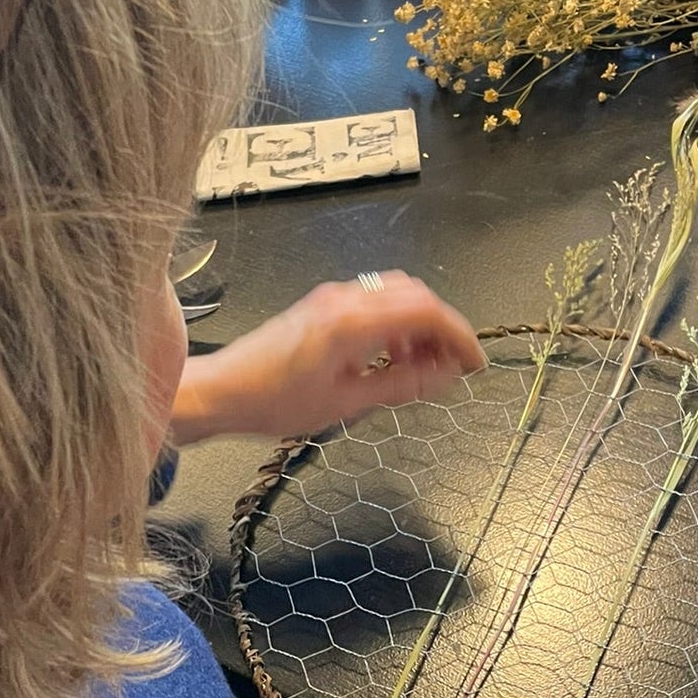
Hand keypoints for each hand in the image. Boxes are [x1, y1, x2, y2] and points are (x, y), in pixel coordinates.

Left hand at [169, 273, 484, 444]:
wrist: (223, 391)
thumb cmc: (275, 401)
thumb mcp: (346, 403)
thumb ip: (400, 385)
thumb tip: (442, 375)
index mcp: (353, 321)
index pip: (426, 311)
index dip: (459, 335)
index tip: (474, 362)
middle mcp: (345, 298)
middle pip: (416, 294)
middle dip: (442, 328)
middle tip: (452, 366)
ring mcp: (332, 297)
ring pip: (396, 294)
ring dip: (418, 325)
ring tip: (423, 367)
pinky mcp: (323, 304)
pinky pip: (373, 301)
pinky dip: (395, 324)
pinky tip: (392, 358)